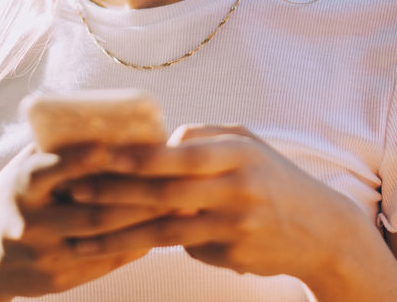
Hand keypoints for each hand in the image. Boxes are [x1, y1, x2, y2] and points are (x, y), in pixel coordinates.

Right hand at [0, 143, 173, 299]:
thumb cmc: (10, 200)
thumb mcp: (18, 170)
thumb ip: (55, 149)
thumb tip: (106, 117)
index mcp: (21, 186)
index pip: (53, 170)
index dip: (83, 160)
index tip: (115, 148)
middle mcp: (31, 222)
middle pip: (92, 212)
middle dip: (137, 198)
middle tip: (175, 181)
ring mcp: (44, 255)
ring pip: (103, 239)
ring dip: (143, 223)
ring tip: (178, 206)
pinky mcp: (55, 281)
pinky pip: (102, 263)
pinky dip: (132, 246)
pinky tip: (156, 232)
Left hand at [60, 125, 373, 288]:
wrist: (322, 231)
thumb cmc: (274, 178)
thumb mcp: (248, 146)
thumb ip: (203, 138)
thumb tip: (155, 141)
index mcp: (238, 153)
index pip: (178, 153)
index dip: (137, 156)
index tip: (97, 155)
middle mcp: (236, 189)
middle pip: (164, 192)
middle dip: (114, 194)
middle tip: (74, 195)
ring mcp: (233, 227)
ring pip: (163, 231)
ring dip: (117, 235)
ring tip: (79, 240)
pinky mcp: (230, 256)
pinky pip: (185, 248)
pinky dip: (158, 244)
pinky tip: (124, 247)